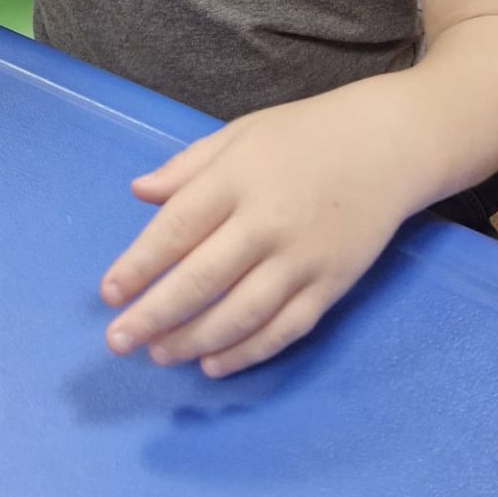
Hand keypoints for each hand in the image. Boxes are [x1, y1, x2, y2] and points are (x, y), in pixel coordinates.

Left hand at [99, 99, 412, 377]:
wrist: (389, 145)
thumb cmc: (306, 134)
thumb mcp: (242, 133)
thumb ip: (188, 167)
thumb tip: (138, 193)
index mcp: (239, 179)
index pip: (177, 229)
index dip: (139, 265)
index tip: (108, 293)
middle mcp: (268, 222)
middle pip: (201, 280)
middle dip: (154, 315)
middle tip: (118, 341)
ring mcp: (303, 259)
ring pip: (240, 315)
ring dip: (193, 341)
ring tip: (157, 355)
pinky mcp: (332, 286)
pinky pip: (284, 330)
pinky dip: (247, 353)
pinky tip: (213, 363)